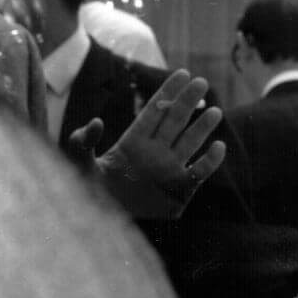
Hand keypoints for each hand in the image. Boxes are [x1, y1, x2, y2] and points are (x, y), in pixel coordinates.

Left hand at [70, 70, 226, 219]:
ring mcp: (170, 169)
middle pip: (176, 121)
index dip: (168, 92)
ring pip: (190, 142)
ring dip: (202, 127)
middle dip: (188, 101)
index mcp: (134, 141)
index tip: (183, 73)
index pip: (155, 111)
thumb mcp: (79, 165)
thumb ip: (83, 142)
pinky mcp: (181, 189)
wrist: (107, 224)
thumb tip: (97, 122)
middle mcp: (156, 151)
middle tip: (202, 82)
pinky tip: (218, 147)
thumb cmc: (92, 193)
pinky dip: (210, 161)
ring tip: (214, 111)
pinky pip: (199, 172)